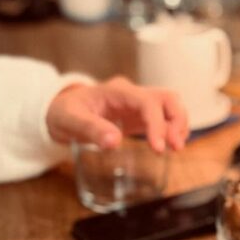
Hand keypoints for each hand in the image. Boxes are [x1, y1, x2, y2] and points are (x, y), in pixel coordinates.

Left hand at [46, 76, 188, 152]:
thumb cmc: (63, 112)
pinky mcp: (140, 115)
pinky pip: (164, 117)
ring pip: (170, 105)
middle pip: (167, 98)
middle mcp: (132, 94)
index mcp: (117, 91)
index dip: (157, 123)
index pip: (147, 102)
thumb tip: (114, 142)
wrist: (60, 109)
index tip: (158, 147)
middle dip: (177, 120)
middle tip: (175, 146)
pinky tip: (171, 144)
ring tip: (176, 147)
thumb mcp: (69, 120)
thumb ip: (90, 129)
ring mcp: (138, 103)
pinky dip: (173, 128)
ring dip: (179, 124)